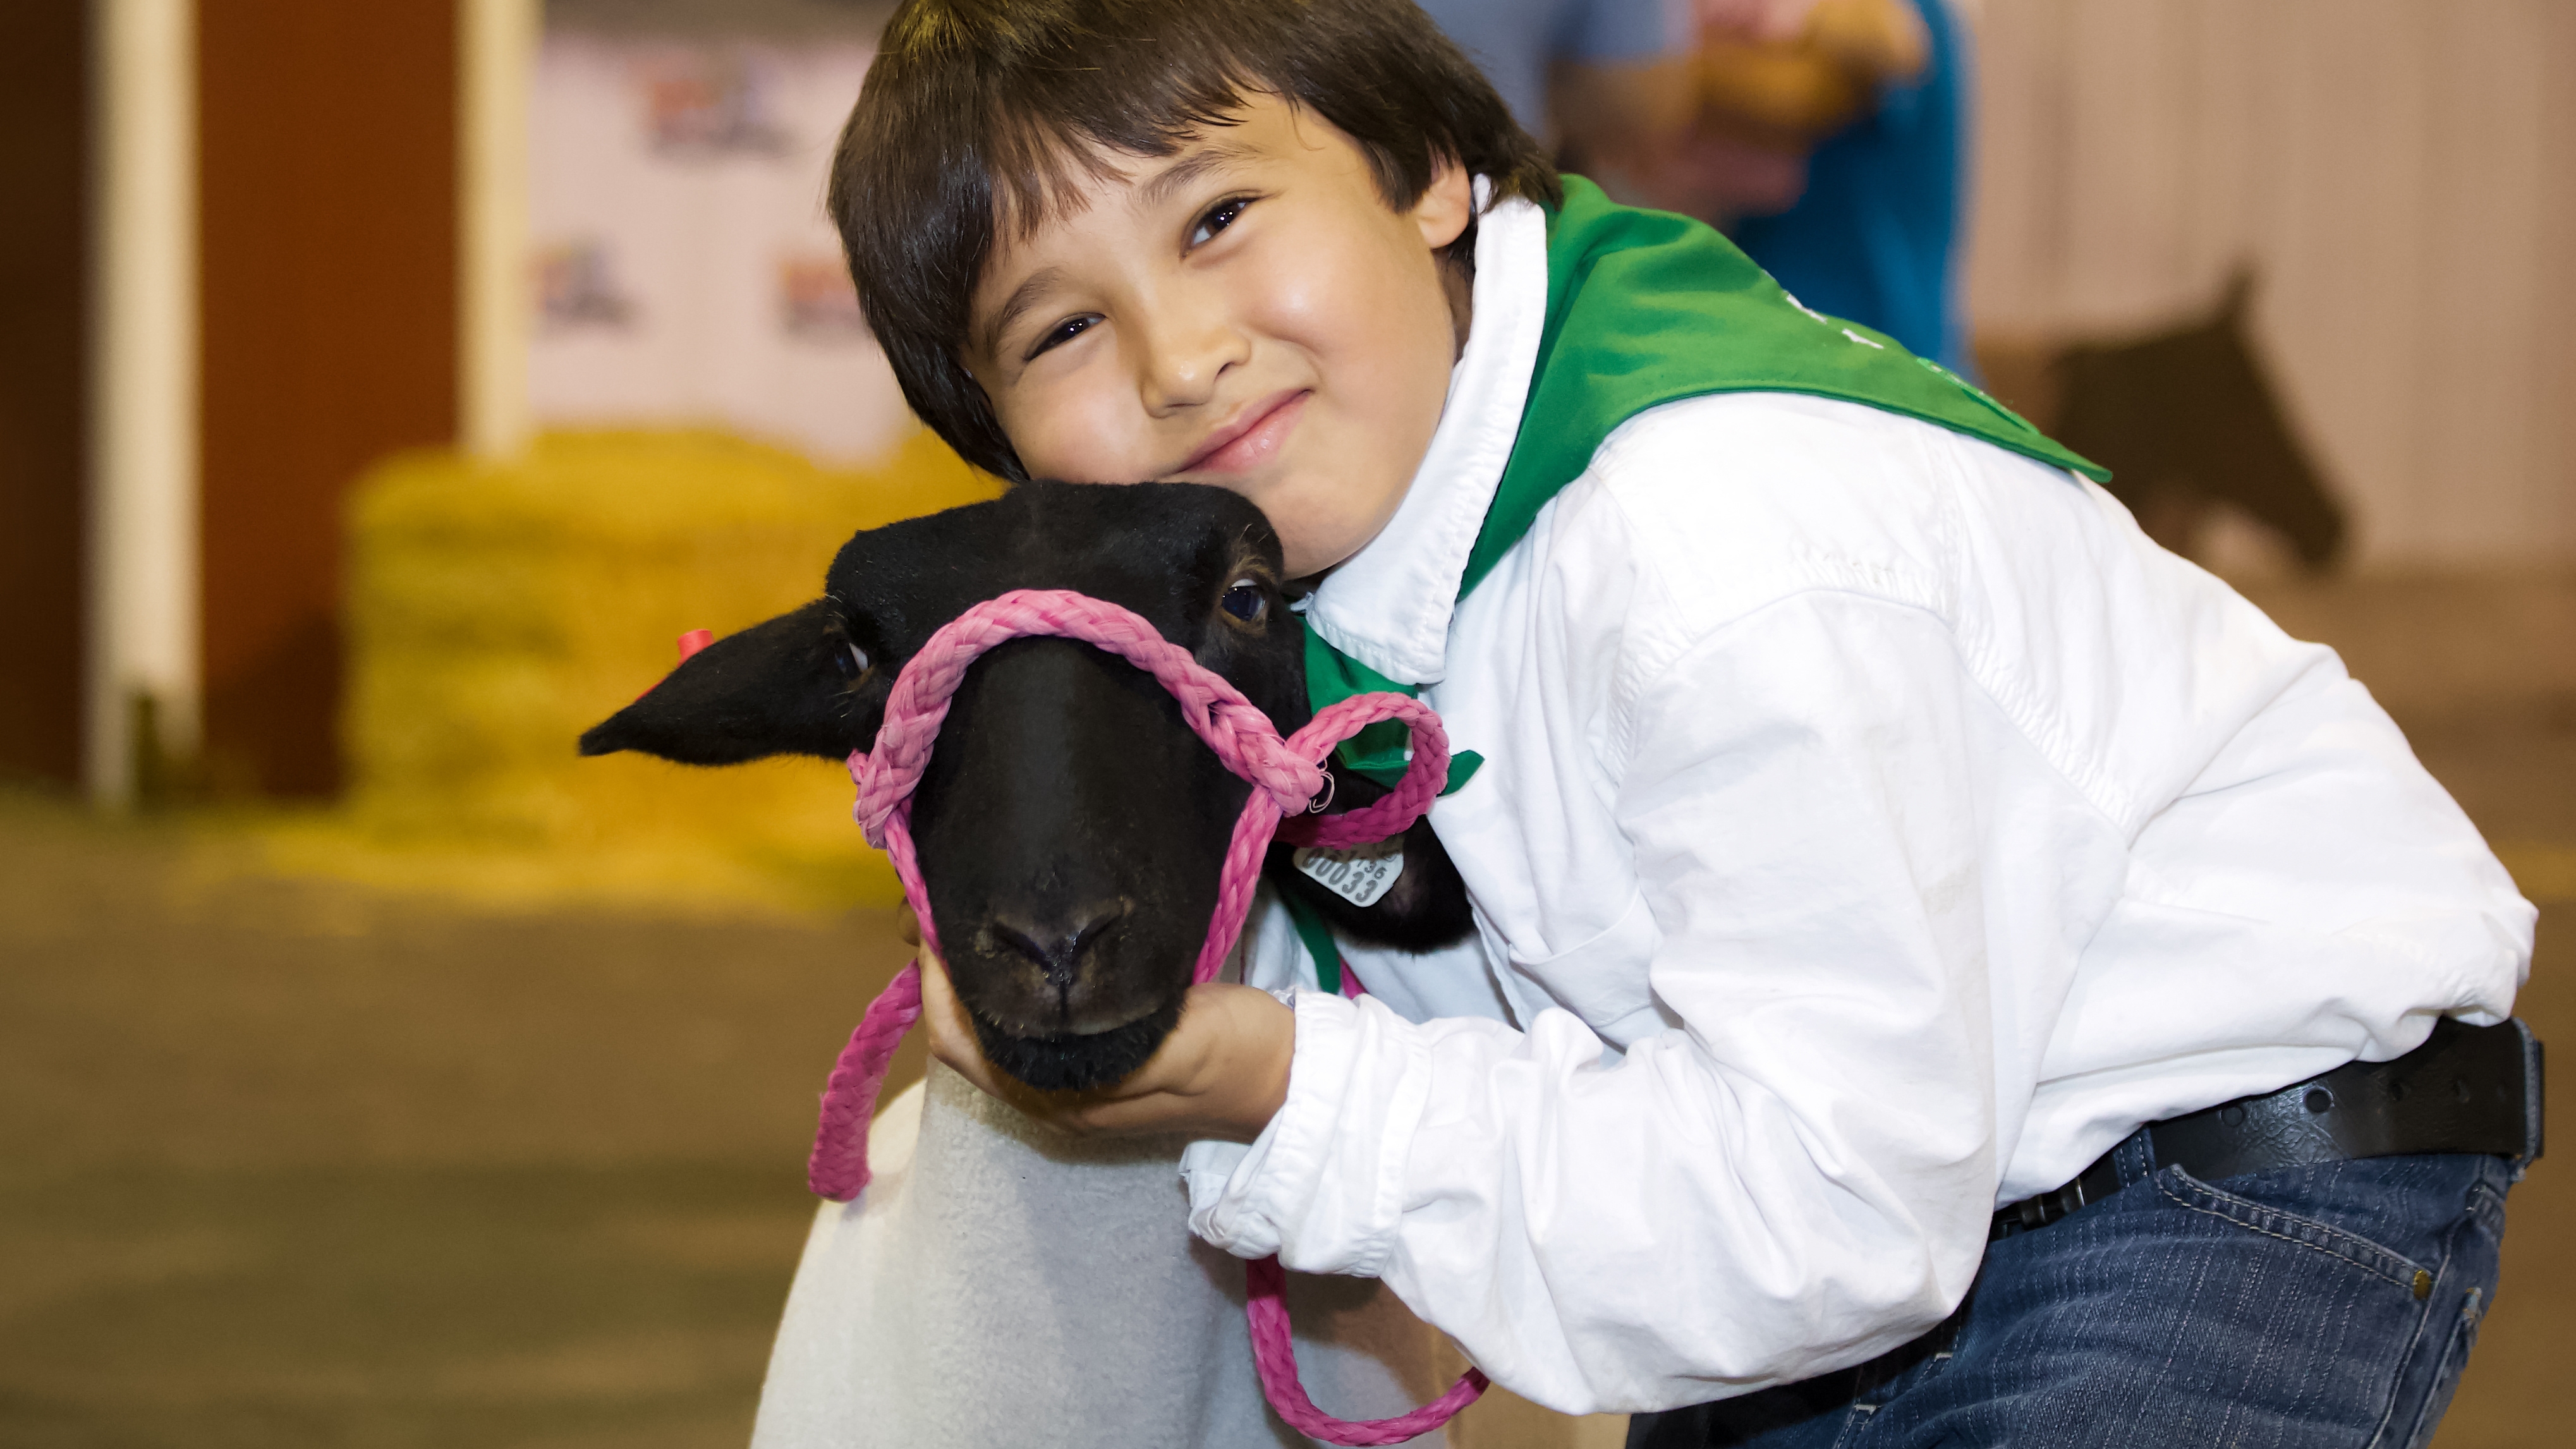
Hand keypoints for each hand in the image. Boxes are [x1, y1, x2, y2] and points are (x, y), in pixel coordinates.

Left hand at [904, 909, 1294, 1141]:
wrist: (1297, 1080)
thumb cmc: (1240, 1059)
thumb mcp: (1178, 1045)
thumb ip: (1106, 1034)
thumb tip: (1035, 1005)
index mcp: (1058, 1099)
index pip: (958, 1042)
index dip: (934, 983)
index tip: (932, 918)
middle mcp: (1051, 1092)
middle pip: (962, 1032)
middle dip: (941, 972)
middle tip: (937, 899)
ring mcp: (1072, 1074)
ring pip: (990, 1024)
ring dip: (971, 973)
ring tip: (970, 908)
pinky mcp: (1096, 1050)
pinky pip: (1023, 1016)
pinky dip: (1006, 979)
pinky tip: (1020, 938)